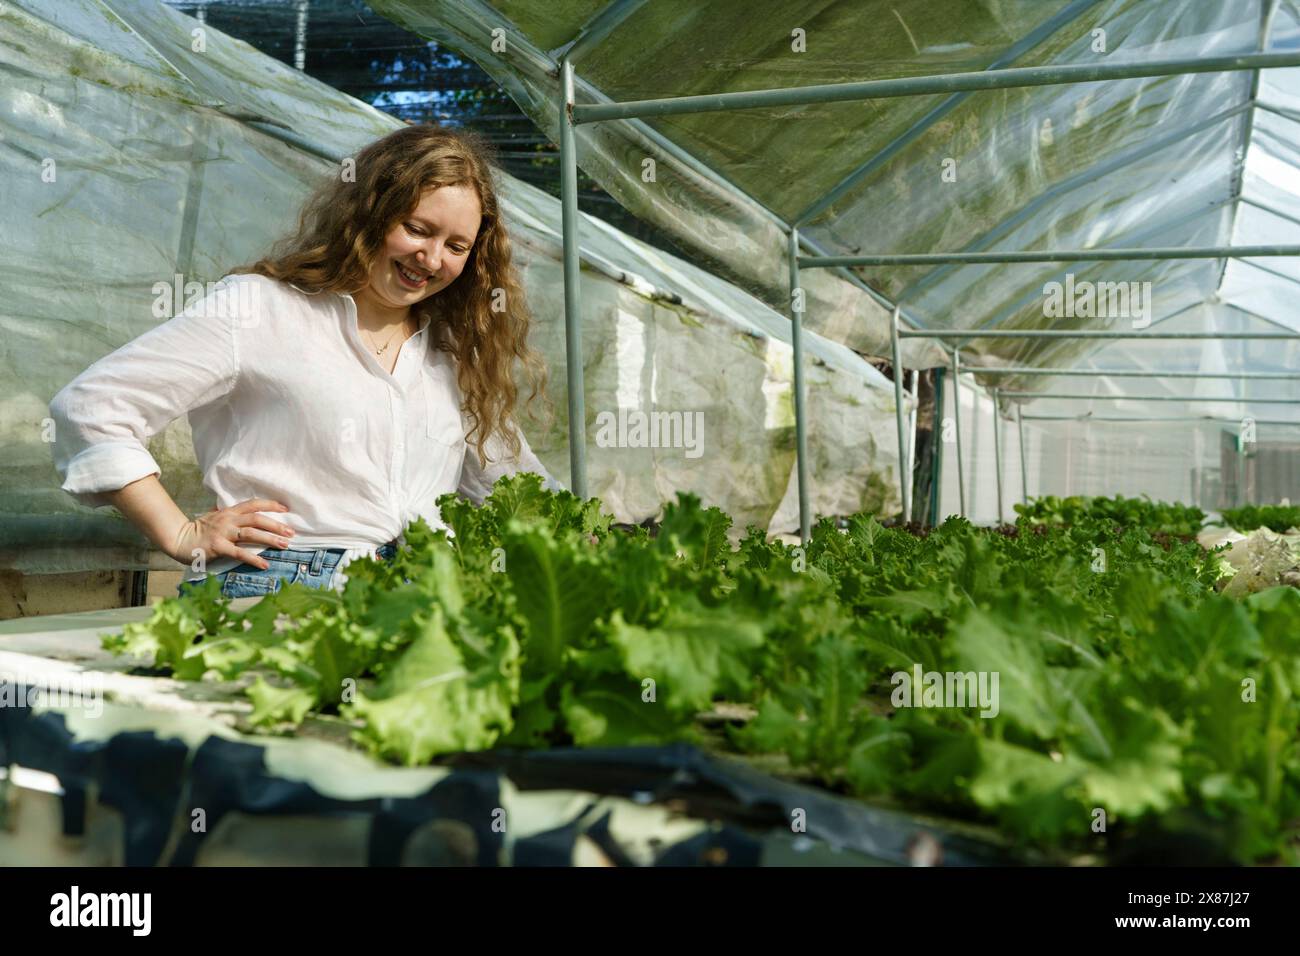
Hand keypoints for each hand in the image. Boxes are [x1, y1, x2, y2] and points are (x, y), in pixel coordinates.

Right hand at [170, 498, 294, 570]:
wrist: (178, 539)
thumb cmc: (199, 529)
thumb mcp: (215, 516)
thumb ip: (229, 514)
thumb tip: (244, 511)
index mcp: (229, 512)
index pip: (253, 504)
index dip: (270, 505)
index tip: (286, 509)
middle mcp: (228, 520)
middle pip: (256, 519)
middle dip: (276, 525)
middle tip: (291, 532)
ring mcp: (223, 533)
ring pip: (251, 534)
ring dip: (270, 539)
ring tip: (285, 545)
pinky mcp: (218, 547)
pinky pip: (239, 553)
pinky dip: (253, 559)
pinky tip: (265, 564)